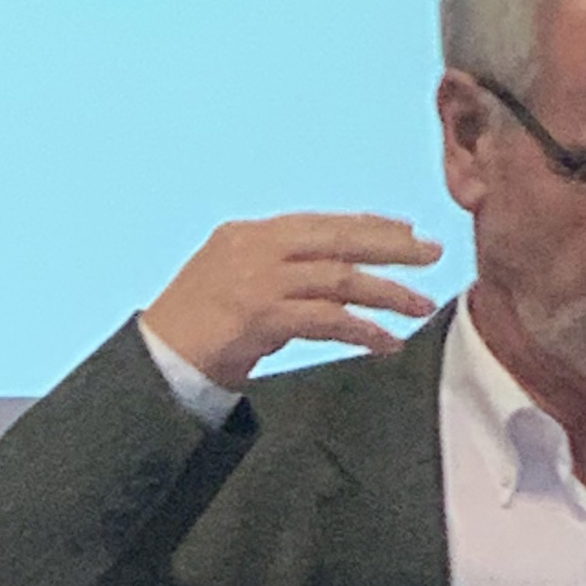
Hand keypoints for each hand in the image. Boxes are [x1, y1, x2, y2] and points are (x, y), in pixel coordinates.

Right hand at [142, 213, 444, 390]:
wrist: (153, 363)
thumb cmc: (195, 327)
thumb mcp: (236, 281)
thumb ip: (282, 270)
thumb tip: (338, 274)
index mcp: (250, 234)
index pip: (322, 222)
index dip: (368, 225)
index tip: (407, 228)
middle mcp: (255, 248)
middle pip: (338, 239)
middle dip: (391, 246)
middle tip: (432, 253)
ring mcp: (257, 281)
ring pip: (339, 278)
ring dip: (386, 292)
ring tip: (421, 305)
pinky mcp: (260, 317)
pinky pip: (326, 319)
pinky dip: (362, 329)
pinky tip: (387, 342)